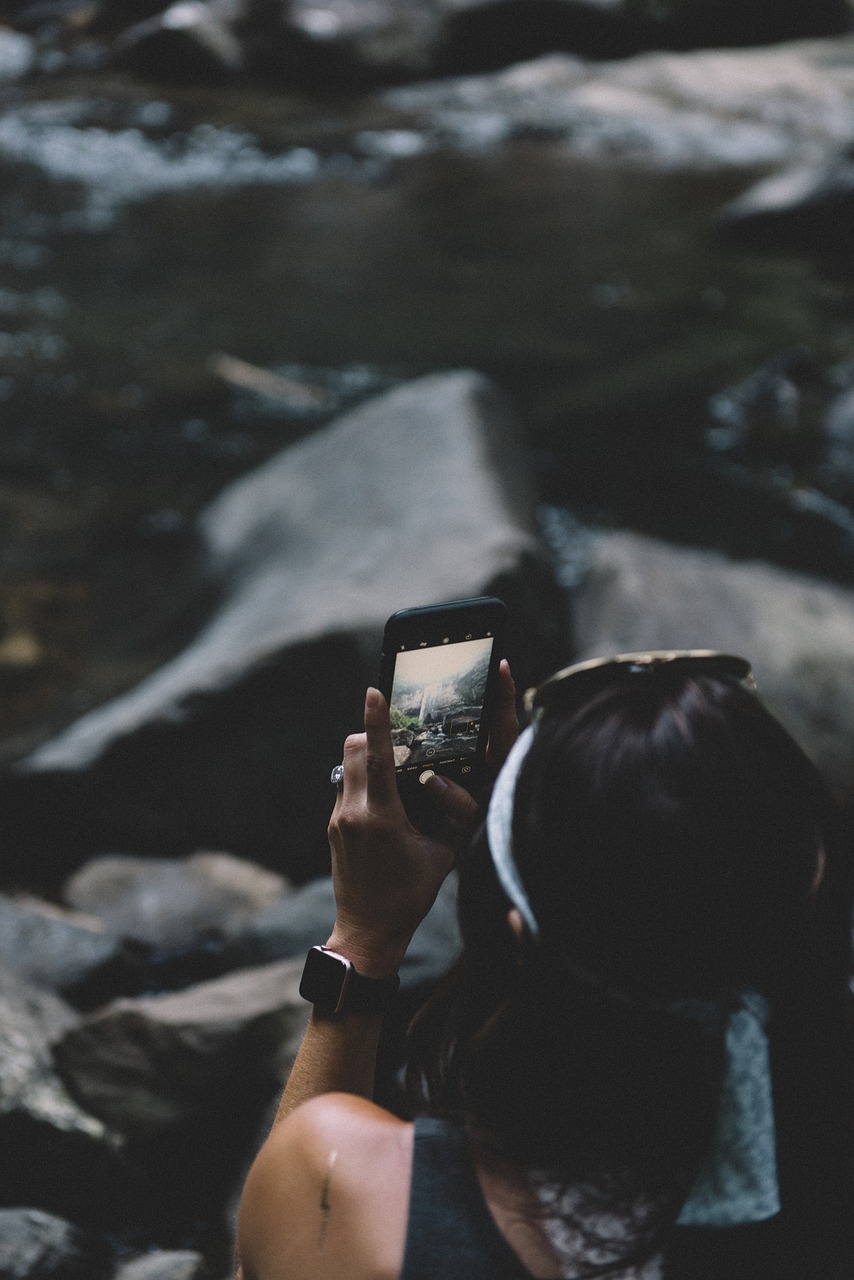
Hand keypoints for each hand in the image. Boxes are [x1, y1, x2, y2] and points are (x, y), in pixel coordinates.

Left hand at [326, 662, 517, 976]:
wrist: (368, 931)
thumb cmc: (410, 895)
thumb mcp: (442, 855)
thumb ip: (450, 815)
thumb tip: (449, 781)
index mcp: (381, 817)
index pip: (377, 757)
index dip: (377, 721)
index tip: (373, 692)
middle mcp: (352, 813)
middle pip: (354, 749)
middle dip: (374, 735)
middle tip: (400, 739)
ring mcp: (338, 819)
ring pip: (346, 765)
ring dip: (368, 757)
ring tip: (396, 770)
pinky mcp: (333, 826)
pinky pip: (345, 786)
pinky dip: (363, 781)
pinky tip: (386, 801)